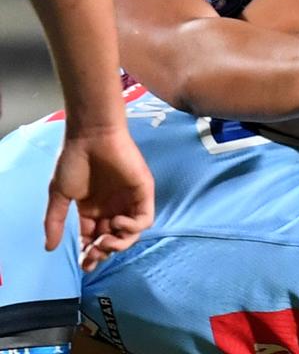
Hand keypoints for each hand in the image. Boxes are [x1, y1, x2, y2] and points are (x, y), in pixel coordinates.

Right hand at [44, 125, 154, 272]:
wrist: (91, 137)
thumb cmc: (74, 161)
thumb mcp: (59, 194)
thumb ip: (55, 221)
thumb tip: (50, 248)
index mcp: (93, 211)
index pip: (95, 240)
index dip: (91, 254)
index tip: (84, 264)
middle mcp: (112, 209)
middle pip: (114, 240)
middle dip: (104, 253)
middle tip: (94, 254)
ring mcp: (129, 201)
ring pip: (131, 234)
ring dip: (119, 244)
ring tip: (105, 241)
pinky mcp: (143, 193)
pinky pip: (145, 219)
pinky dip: (133, 226)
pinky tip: (117, 222)